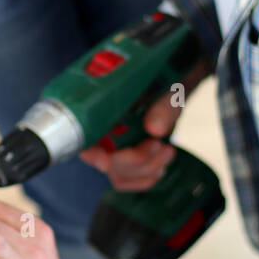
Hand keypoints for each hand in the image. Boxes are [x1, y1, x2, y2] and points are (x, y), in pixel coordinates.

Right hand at [79, 57, 210, 190]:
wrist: (174, 79)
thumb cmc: (165, 79)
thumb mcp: (169, 89)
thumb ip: (163, 107)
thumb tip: (154, 129)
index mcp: (101, 107)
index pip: (83, 136)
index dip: (91, 153)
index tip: (106, 161)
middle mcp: (102, 129)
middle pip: (104, 160)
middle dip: (133, 160)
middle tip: (156, 144)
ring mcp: (113, 145)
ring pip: (118, 173)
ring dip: (145, 168)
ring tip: (167, 150)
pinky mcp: (126, 158)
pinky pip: (128, 180)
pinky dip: (147, 178)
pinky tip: (161, 164)